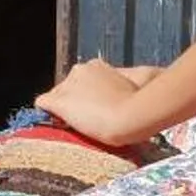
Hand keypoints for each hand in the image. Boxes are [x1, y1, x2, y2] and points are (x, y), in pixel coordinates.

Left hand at [39, 60, 160, 147]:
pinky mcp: (58, 102)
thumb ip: (132, 81)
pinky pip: (42, 105)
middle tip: (86, 121)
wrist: (130, 116)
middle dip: (74, 102)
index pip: (83, 81)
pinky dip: (45, 115)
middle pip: (67, 87)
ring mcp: (66, 86)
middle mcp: (78, 70)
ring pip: (55, 96)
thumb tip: (153, 74)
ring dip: (62, 111)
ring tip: (74, 128)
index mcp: (97, 67)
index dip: (87, 97)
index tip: (96, 110)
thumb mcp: (140, 81)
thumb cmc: (141, 101)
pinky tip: (52, 126)